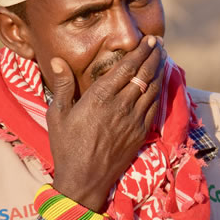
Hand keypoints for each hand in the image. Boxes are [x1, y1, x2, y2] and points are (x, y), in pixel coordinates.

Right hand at [47, 35, 164, 211]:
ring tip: (162, 58)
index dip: (140, 52)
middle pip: (144, 74)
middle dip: (154, 56)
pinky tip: (159, 84)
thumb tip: (58, 60)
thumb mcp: (57, 115)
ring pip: (153, 89)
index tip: (148, 40)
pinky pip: (154, 107)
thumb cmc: (66, 146)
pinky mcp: (140, 133)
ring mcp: (134, 120)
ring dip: (159, 71)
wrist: (84, 179)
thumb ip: (62, 86)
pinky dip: (159, 92)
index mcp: (100, 97)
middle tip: (158, 44)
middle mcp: (120, 105)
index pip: (127, 67)